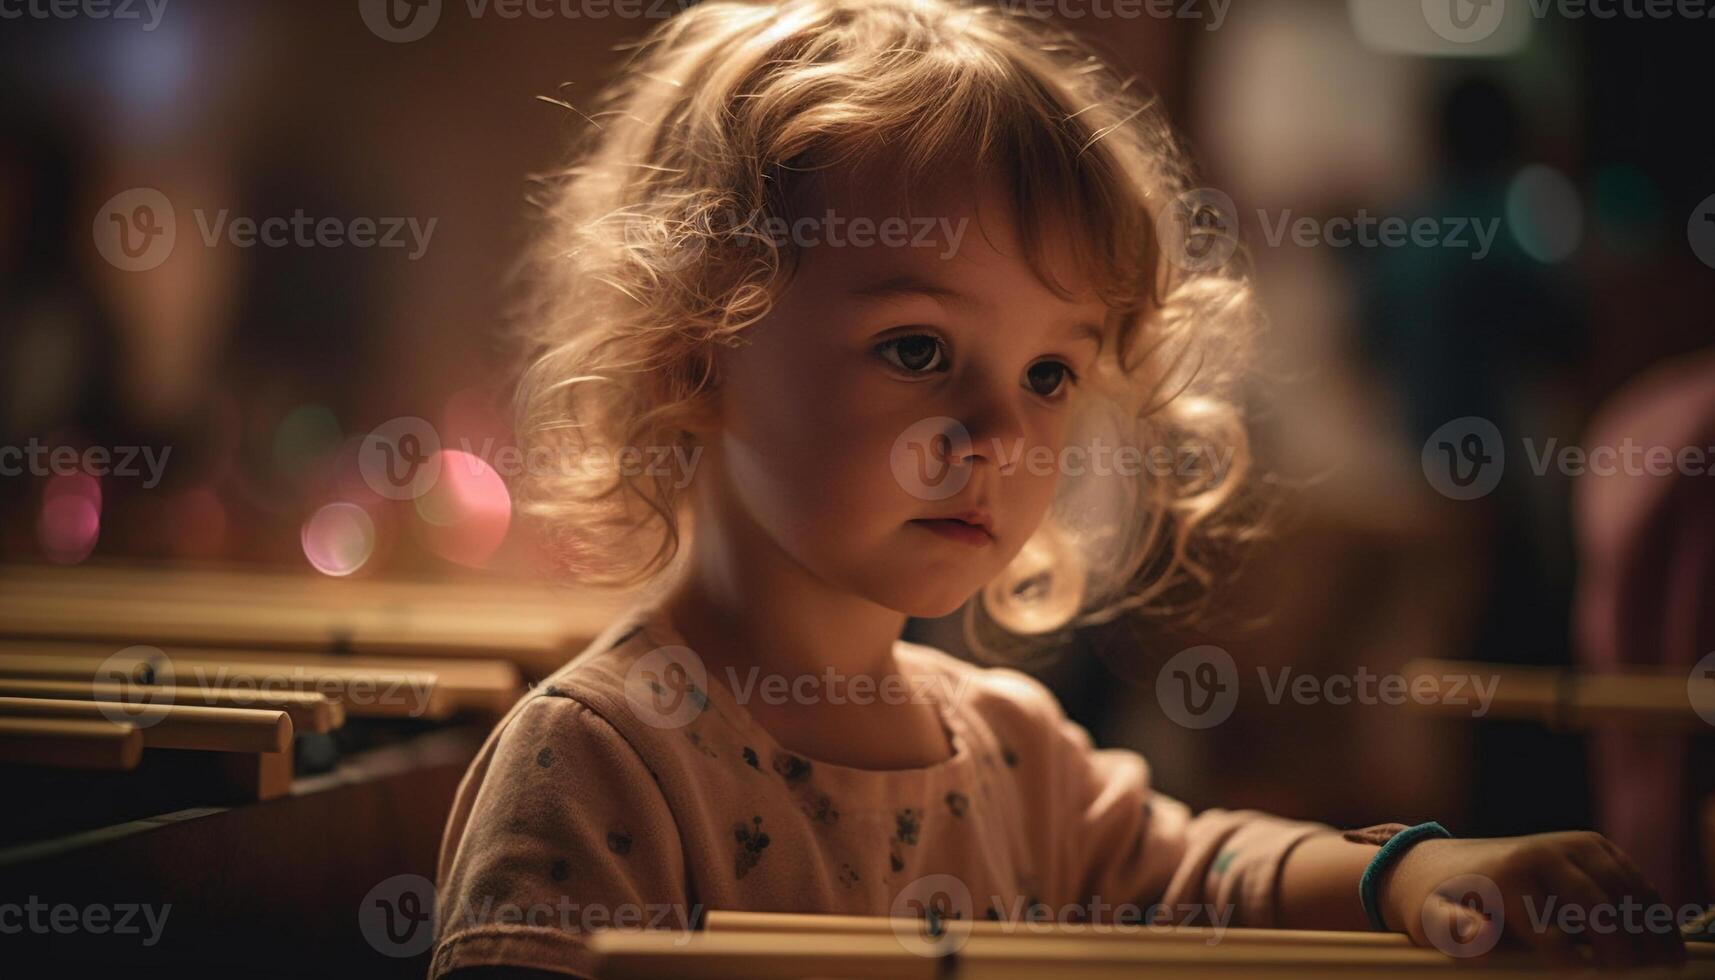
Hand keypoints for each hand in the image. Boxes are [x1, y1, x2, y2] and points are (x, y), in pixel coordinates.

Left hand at [1377, 831, 1685, 968]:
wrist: (1451, 865)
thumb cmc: (1445, 904)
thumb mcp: (1435, 922)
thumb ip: (1455, 932)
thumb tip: (1477, 938)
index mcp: (1507, 877)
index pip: (1548, 929)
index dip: (1570, 962)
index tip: (1584, 978)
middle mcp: (1543, 854)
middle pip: (1596, 908)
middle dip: (1621, 950)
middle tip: (1638, 978)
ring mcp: (1573, 846)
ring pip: (1625, 891)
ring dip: (1651, 932)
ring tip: (1668, 966)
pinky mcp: (1594, 846)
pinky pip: (1633, 879)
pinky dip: (1653, 910)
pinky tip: (1665, 945)